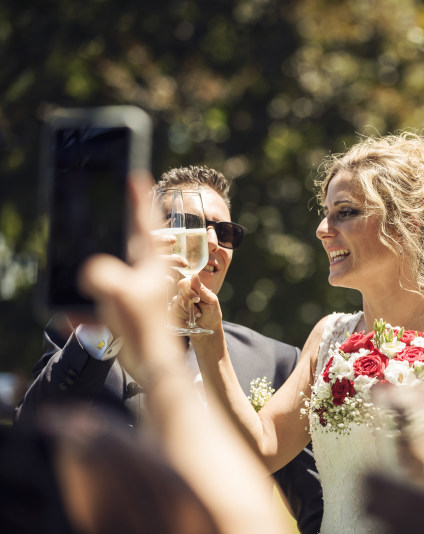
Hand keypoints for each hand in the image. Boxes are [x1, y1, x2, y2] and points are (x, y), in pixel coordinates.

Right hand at [78, 174, 184, 380]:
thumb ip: (102, 277)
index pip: (146, 224)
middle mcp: (144, 273)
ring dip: (102, 263)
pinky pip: (102, 297)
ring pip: (117, 267)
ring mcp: (135, 289)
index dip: (140, 200)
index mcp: (148, 263)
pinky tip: (70, 319)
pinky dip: (85, 307)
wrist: (151, 362)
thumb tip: (90, 271)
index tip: (137, 177)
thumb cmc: (144, 326)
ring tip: (87, 255)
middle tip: (120, 202)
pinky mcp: (125, 307)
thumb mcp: (120, 295)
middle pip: (133, 240)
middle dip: (125, 222)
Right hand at [174, 274, 222, 336]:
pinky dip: (184, 319)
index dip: (189, 291)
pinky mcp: (172, 315)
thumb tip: (194, 275)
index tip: (197, 298)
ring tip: (196, 316)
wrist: (208, 328)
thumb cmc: (211, 312)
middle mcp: (181, 295)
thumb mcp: (211, 300)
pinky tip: (189, 320)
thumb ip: (201, 289)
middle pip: (179, 295)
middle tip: (199, 311)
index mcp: (191, 288)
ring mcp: (176, 305)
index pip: (183, 283)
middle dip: (191, 305)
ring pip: (177, 307)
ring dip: (189, 313)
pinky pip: (174, 316)